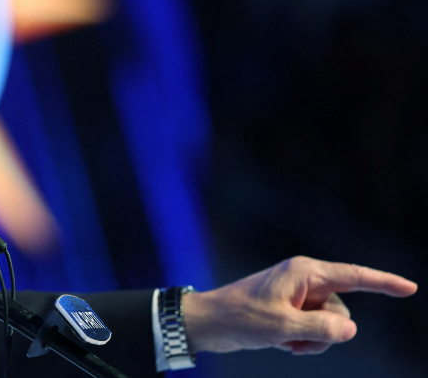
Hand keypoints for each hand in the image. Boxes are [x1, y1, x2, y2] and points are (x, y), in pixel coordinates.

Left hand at [182, 256, 416, 354]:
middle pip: (340, 310)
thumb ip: (322, 328)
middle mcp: (304, 280)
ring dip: (312, 341)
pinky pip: (313, 331)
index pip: (354, 276)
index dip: (384, 282)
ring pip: (329, 325)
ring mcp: (297, 296)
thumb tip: (350, 328)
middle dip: (326, 332)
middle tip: (294, 340)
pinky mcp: (290, 311)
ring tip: (284, 342)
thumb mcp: (283, 327)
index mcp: (304, 272)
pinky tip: (280, 343)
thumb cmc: (241, 318)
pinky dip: (302, 342)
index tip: (410, 288)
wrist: (209, 324)